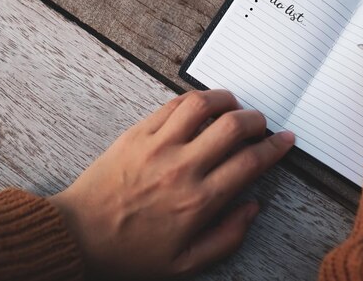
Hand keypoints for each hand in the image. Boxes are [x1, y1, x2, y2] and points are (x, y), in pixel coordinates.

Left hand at [49, 90, 293, 279]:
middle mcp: (182, 168)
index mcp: (198, 201)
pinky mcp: (138, 133)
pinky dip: (194, 100)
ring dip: (226, 100)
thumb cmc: (129, 251)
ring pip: (203, 105)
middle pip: (233, 127)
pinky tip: (201, 106)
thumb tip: (252, 207)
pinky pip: (172, 105)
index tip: (283, 140)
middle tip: (260, 124)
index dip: (274, 147)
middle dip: (256, 120)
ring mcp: (158, 146)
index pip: (250, 162)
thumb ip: (227, 237)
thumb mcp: (185, 263)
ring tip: (233, 106)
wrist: (79, 234)